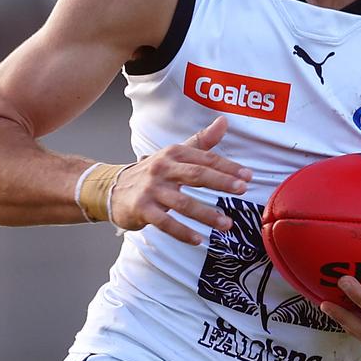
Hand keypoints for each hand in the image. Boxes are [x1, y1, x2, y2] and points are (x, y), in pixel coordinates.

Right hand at [108, 117, 251, 244]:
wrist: (112, 188)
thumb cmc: (153, 171)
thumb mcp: (176, 153)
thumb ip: (202, 141)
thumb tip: (225, 121)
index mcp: (174, 153)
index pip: (206, 159)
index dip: (228, 167)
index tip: (248, 176)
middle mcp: (163, 168)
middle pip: (196, 175)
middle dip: (221, 182)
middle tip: (243, 190)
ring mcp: (151, 190)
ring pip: (183, 203)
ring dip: (207, 215)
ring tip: (227, 224)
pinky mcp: (142, 209)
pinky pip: (165, 223)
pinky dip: (182, 232)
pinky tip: (198, 240)